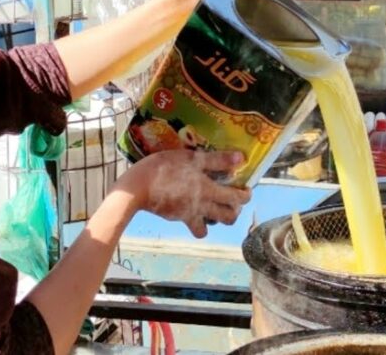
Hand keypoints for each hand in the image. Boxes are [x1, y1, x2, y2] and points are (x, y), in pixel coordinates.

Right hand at [115, 150, 251, 237]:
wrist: (138, 188)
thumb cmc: (164, 168)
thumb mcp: (191, 158)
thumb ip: (217, 160)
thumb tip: (241, 158)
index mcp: (208, 189)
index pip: (236, 198)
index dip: (245, 195)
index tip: (246, 188)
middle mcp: (203, 206)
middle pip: (229, 217)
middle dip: (235, 211)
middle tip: (234, 199)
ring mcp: (190, 214)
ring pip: (212, 225)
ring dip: (219, 219)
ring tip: (218, 207)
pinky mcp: (178, 218)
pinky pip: (194, 227)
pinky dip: (199, 224)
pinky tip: (196, 211)